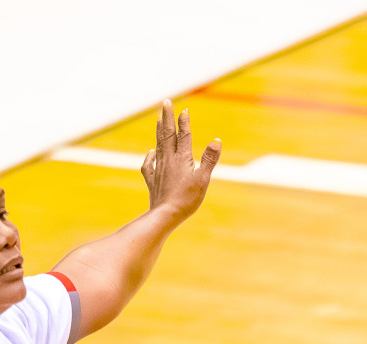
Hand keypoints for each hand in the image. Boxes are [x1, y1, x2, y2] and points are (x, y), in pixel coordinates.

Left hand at [141, 99, 219, 222]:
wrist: (164, 216)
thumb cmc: (186, 199)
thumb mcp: (202, 179)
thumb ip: (209, 159)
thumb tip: (217, 140)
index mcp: (182, 159)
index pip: (183, 136)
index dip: (183, 122)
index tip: (183, 109)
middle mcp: (168, 161)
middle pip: (167, 135)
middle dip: (167, 118)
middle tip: (166, 102)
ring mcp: (159, 170)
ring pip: (158, 145)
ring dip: (159, 130)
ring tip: (158, 119)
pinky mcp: (153, 181)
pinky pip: (149, 165)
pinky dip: (150, 156)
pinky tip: (151, 152)